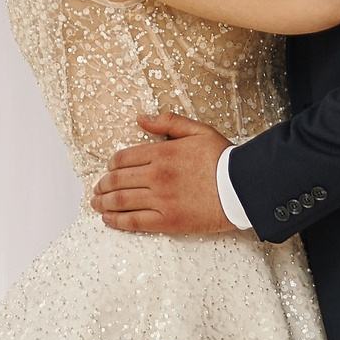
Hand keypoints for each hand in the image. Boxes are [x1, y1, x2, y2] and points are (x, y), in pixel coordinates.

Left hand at [89, 112, 234, 234]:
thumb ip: (167, 122)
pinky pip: (135, 222)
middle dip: (103, 185)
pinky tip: (108, 220)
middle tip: (97, 189)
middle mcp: (157, 176)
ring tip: (96, 204)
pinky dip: (117, 221)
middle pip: (118, 180)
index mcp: (162, 153)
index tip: (109, 169)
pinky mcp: (168, 221)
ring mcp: (161, 200)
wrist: (242, 187)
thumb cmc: (222, 158)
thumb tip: (140, 118)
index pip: (123, 158)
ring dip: (104, 203)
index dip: (111, 164)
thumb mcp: (197, 130)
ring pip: (121, 201)